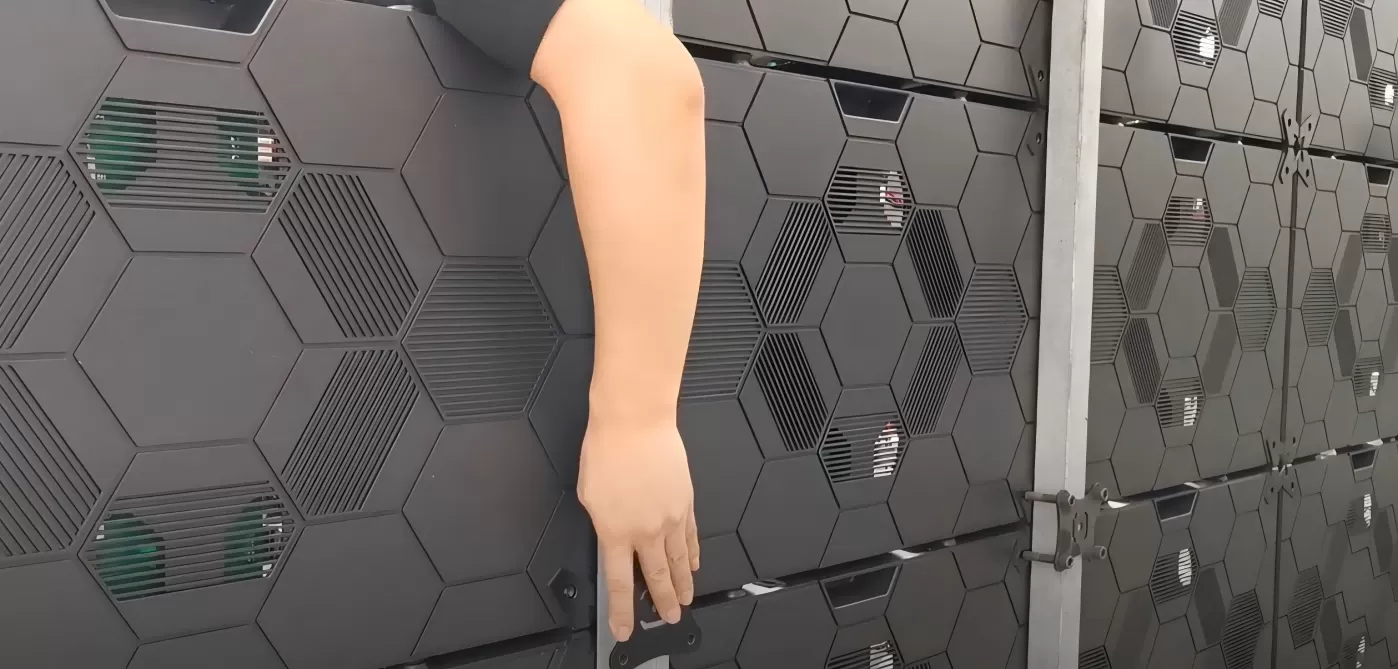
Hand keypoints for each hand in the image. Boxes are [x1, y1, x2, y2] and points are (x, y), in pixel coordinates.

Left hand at [578, 414, 698, 642]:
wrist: (636, 421)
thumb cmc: (607, 449)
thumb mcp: (588, 494)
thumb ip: (601, 522)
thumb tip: (611, 534)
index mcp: (616, 532)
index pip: (619, 583)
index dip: (622, 611)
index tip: (624, 628)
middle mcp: (647, 530)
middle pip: (657, 577)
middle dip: (663, 603)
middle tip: (669, 618)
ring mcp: (671, 517)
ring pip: (679, 561)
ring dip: (683, 584)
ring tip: (686, 600)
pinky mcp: (686, 501)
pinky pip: (691, 536)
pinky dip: (693, 553)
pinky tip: (693, 564)